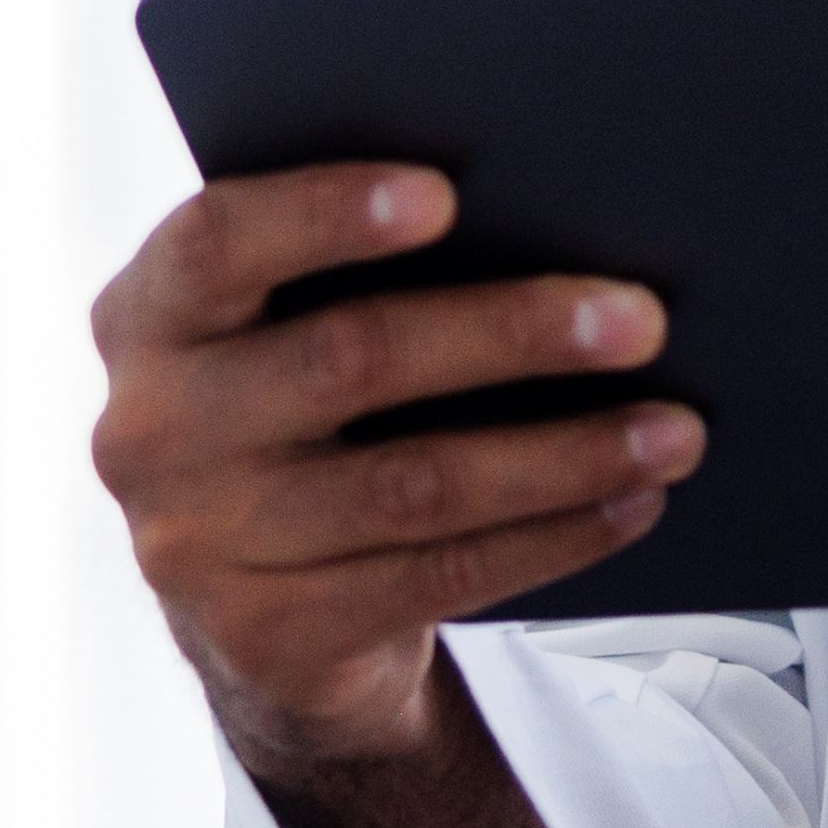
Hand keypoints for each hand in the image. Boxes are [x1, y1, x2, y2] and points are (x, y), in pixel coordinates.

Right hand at [93, 165, 703, 783]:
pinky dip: (553, 536)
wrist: (262, 610)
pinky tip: (633, 501)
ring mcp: (196, 544)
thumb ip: (359, 274)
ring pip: (412, 485)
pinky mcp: (266, 635)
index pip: (215, 241)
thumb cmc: (312, 413)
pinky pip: (436, 577)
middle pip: (348, 360)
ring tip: (677, 429)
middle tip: (643, 319)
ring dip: (564, 454)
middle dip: (510, 334)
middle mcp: (150, 428)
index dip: (325, 213)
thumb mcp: (290, 332)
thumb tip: (561, 217)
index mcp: (151, 316)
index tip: (447, 191)